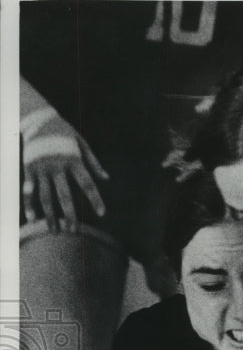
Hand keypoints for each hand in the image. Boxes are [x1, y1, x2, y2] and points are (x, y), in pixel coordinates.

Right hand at [22, 113, 107, 232]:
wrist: (37, 118)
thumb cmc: (63, 132)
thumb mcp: (81, 143)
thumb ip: (93, 162)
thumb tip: (106, 179)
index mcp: (73, 160)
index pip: (87, 183)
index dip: (95, 199)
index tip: (102, 213)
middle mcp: (57, 166)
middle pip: (64, 195)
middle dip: (70, 214)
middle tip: (74, 231)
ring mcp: (41, 168)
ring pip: (45, 196)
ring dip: (50, 215)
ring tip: (54, 231)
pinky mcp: (29, 168)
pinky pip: (29, 190)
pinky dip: (29, 205)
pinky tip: (33, 219)